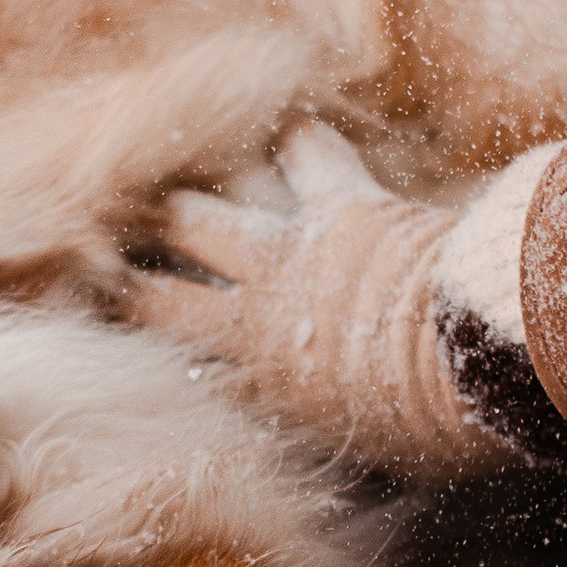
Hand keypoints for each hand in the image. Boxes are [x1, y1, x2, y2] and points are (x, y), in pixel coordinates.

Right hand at [122, 123, 485, 474]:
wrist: (467, 354)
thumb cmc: (430, 419)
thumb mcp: (367, 448)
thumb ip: (328, 426)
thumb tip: (317, 438)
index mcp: (263, 385)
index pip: (186, 374)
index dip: (151, 362)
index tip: (124, 347)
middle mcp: (255, 318)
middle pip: (162, 297)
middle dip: (129, 285)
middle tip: (99, 260)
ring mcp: (289, 254)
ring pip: (199, 219)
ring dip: (174, 206)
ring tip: (145, 183)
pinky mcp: (338, 202)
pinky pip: (305, 153)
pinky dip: (294, 137)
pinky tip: (280, 118)